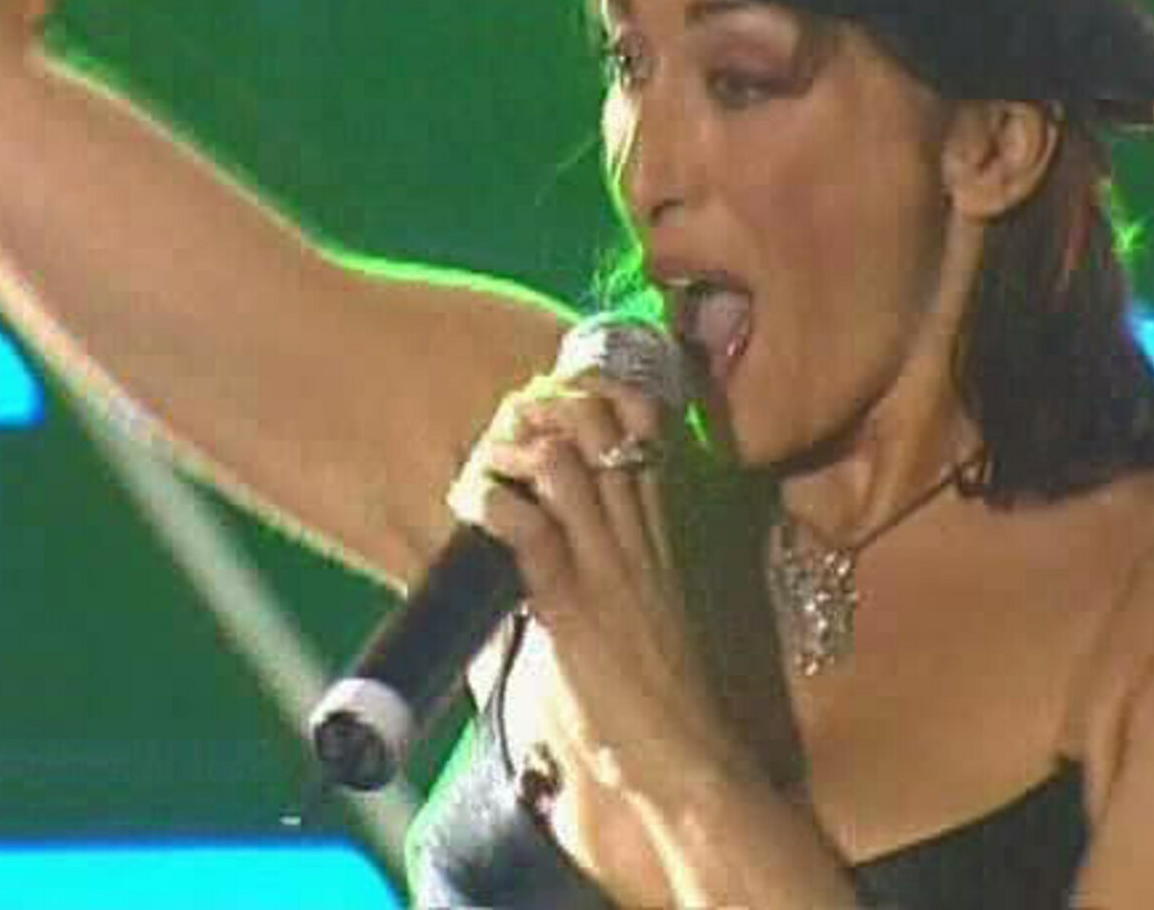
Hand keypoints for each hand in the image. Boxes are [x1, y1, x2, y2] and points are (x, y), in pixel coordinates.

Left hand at [447, 369, 740, 798]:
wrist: (685, 760)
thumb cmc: (653, 703)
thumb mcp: (628, 621)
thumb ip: (577, 586)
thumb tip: (504, 584)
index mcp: (654, 531)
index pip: (641, 425)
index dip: (593, 392)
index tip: (548, 400)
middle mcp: (635, 533)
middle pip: (598, 421)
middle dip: (545, 403)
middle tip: (508, 422)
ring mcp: (605, 563)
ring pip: (562, 458)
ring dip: (511, 446)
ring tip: (484, 462)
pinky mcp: (572, 601)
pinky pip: (529, 527)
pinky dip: (490, 503)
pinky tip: (469, 505)